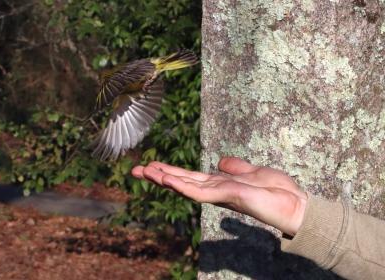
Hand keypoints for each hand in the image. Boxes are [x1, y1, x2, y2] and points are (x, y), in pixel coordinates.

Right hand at [131, 157, 306, 235]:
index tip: (152, 164)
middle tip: (135, 169)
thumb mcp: (254, 172)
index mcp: (220, 184)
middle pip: (182, 181)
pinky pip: (199, 192)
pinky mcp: (226, 196)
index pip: (191, 177)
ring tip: (143, 172)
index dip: (171, 170)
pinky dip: (181, 186)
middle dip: (158, 175)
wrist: (295, 205)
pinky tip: (166, 179)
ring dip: (163, 179)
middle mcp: (216, 191)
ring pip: (185, 187)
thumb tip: (219, 162)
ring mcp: (219, 195)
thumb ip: (236, 167)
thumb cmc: (277, 191)